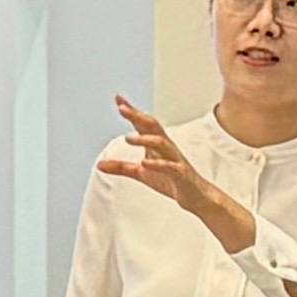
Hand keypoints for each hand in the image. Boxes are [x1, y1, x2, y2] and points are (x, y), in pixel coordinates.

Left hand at [100, 97, 259, 253]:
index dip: (132, 111)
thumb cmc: (171, 181)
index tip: (118, 99)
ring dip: (145, 139)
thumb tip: (99, 165)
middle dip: (137, 116)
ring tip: (128, 138)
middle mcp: (167, 147)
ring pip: (161, 143)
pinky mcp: (181, 174)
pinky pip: (170, 166)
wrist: (196, 196)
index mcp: (157, 144)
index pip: (143, 123)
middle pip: (152, 126)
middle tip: (122, 108)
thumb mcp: (141, 173)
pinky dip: (157, 164)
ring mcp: (175, 159)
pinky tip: (144, 163)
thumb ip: (121, 167)